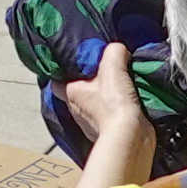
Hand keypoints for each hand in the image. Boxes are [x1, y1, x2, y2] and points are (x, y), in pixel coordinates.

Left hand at [61, 52, 156, 169]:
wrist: (130, 137)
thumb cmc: (114, 104)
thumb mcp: (113, 66)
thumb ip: (114, 51)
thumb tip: (118, 50)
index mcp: (71, 93)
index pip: (56, 80)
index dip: (63, 71)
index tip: (76, 63)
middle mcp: (76, 110)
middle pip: (78, 91)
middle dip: (89, 82)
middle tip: (103, 70)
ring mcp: (90, 123)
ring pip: (94, 104)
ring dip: (104, 96)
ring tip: (120, 85)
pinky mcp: (107, 131)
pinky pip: (108, 116)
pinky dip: (116, 109)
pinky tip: (128, 101)